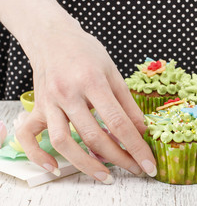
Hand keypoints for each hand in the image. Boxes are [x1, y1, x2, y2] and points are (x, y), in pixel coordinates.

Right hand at [15, 21, 156, 182]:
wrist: (53, 37)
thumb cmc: (87, 52)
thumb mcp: (113, 72)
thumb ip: (127, 103)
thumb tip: (142, 131)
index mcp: (93, 82)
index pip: (118, 123)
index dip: (136, 147)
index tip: (149, 164)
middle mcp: (68, 94)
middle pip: (93, 136)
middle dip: (118, 159)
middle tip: (135, 170)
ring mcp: (49, 102)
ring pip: (63, 142)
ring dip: (86, 165)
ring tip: (106, 176)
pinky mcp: (37, 107)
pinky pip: (29, 137)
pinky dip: (39, 156)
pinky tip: (55, 168)